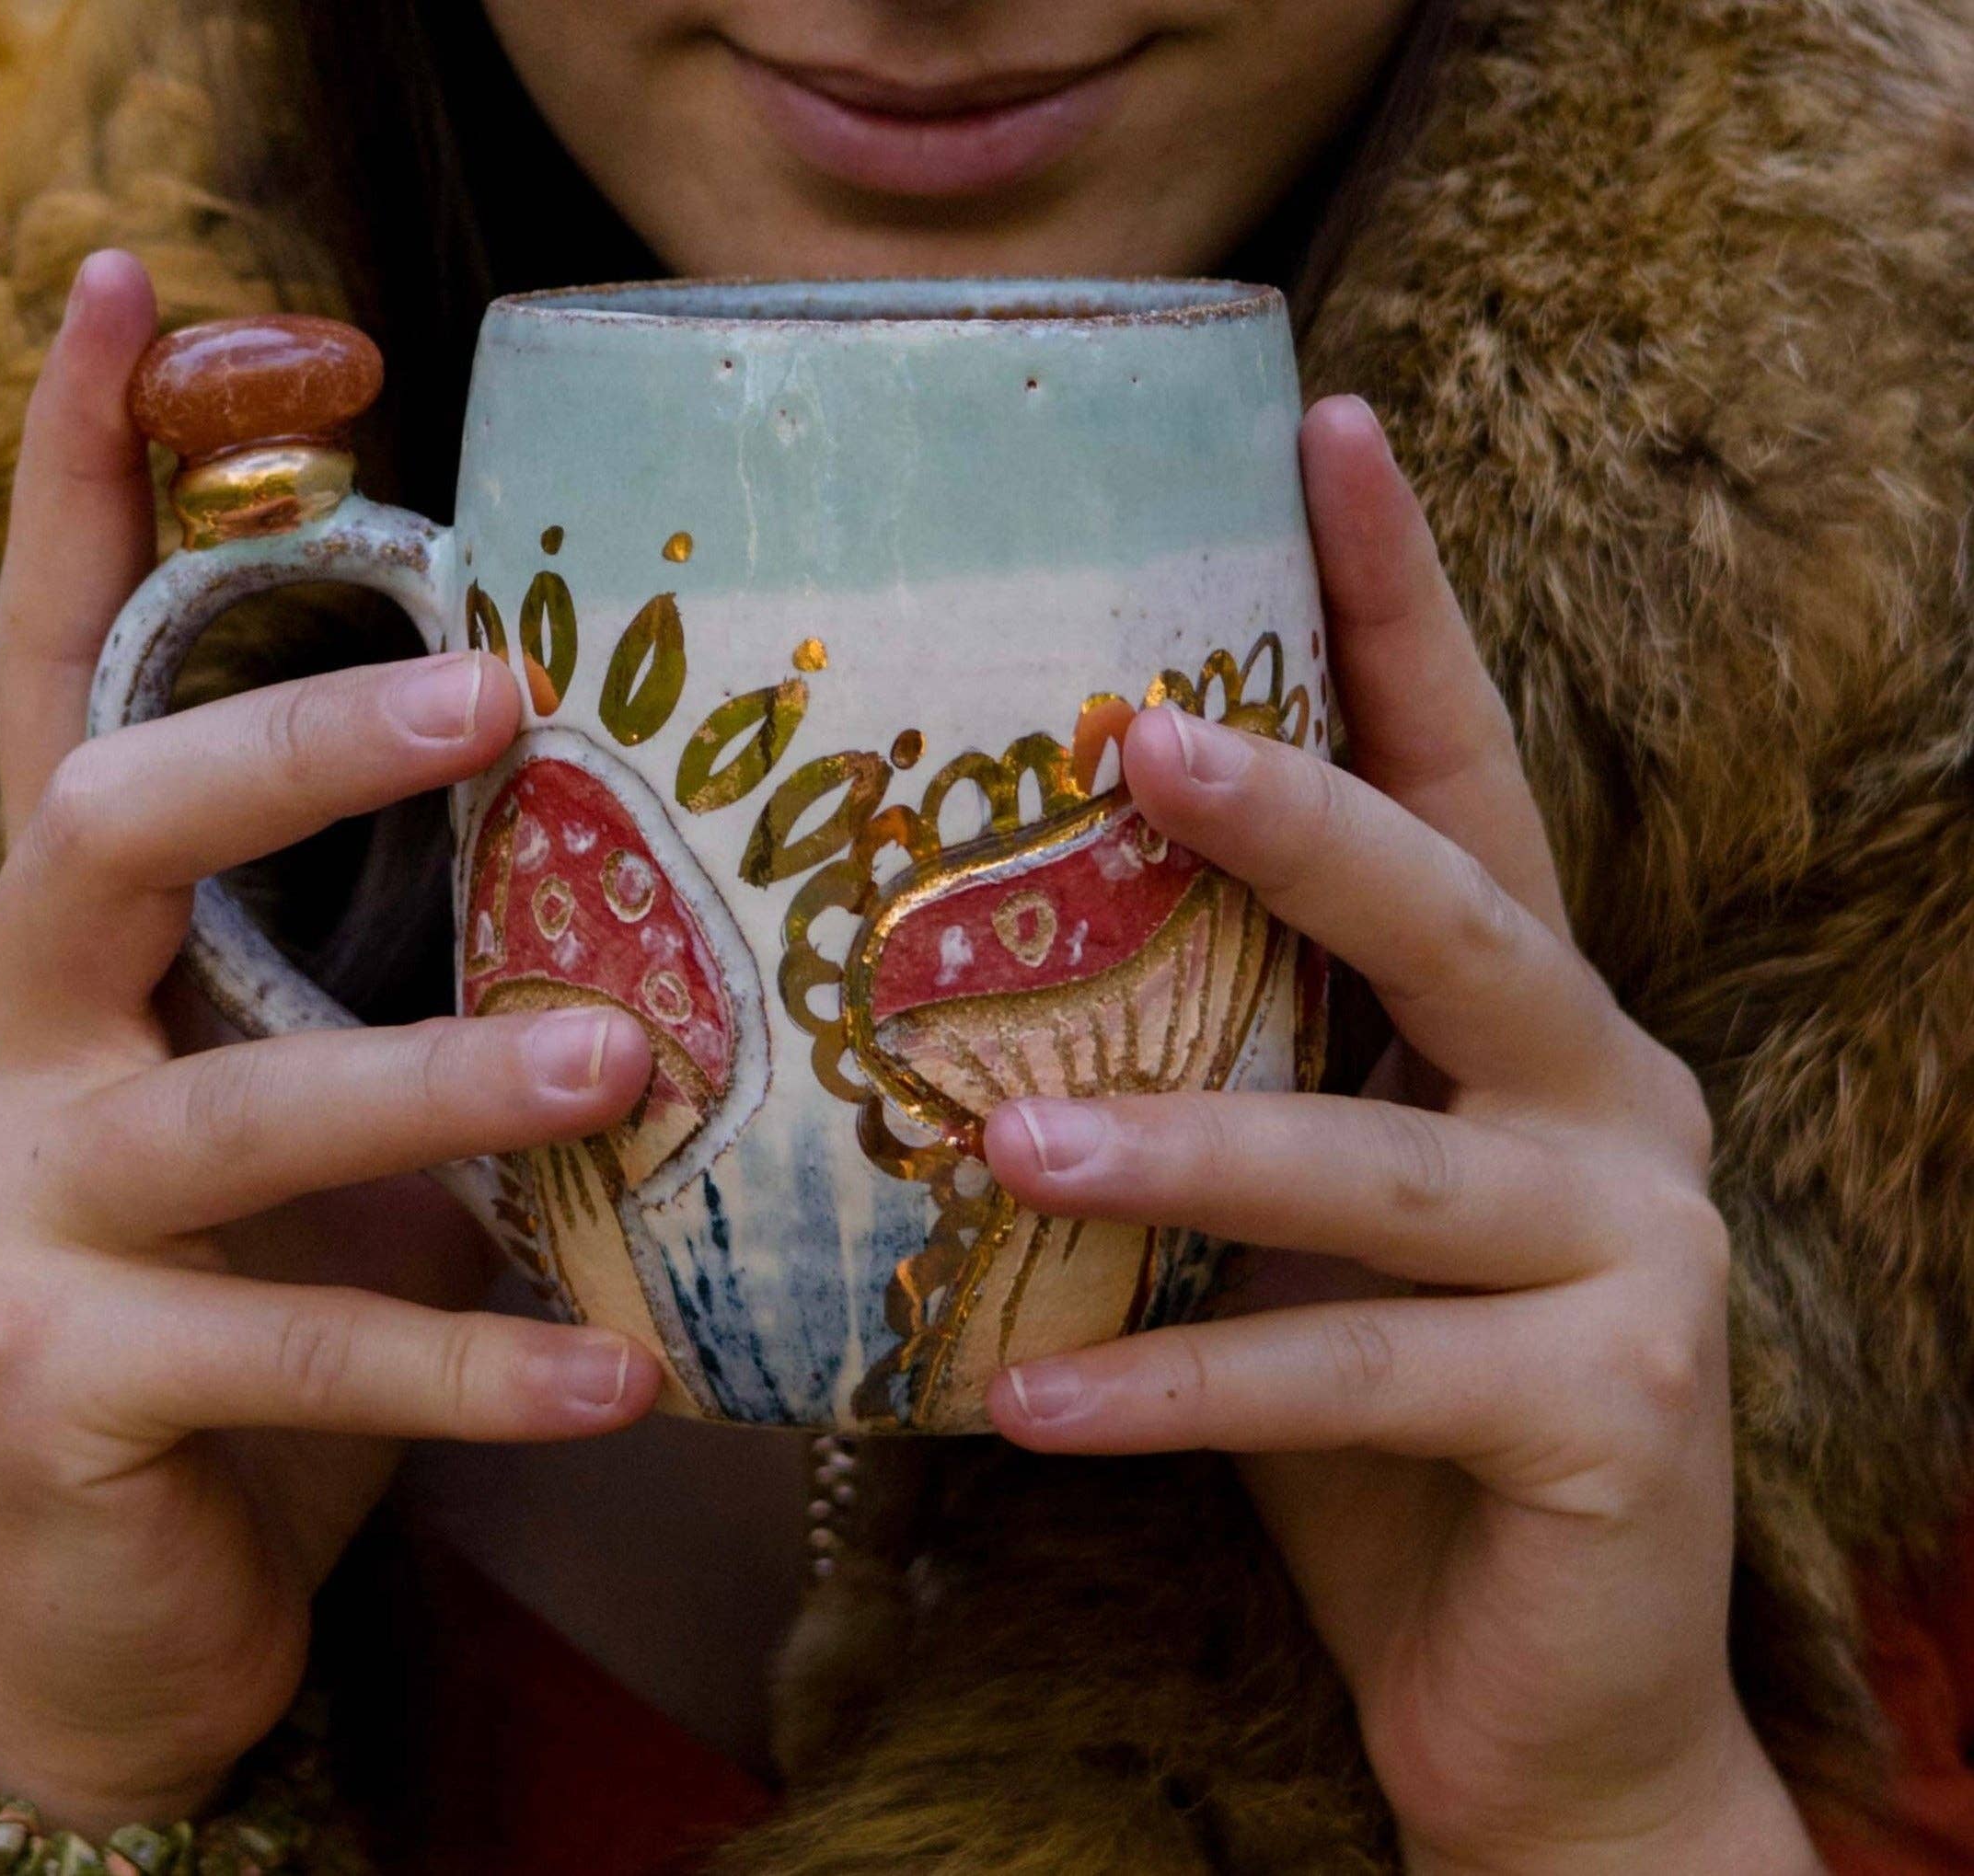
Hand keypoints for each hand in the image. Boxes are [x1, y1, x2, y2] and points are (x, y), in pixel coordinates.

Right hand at [0, 251, 662, 1837]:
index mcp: (85, 948)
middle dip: (296, 745)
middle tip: (500, 696)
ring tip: (633, 1068)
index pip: (55, 667)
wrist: (128, 1591)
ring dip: (443, 1080)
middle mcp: (16, 1045)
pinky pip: (299, 1350)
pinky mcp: (60, 1383)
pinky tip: (628, 1377)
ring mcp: (17, 1216)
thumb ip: (409, 984)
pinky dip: (476, 1362)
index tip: (132, 292)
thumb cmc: (260, 1303)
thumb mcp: (319, 1109)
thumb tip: (677, 864)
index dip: (74, 479)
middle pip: (108, 820)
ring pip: (230, 1107)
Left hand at [980, 399, 1820, 1873]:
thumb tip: (949, 964)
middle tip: (1140, 742)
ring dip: (1190, 1155)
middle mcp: (1611, 1102)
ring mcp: (1638, 1258)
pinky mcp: (1621, 1417)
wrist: (1531, 1692)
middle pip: (1464, 915)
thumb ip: (1206, 1080)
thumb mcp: (1284, 1217)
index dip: (1400, 602)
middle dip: (1308, 819)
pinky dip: (1180, 1391)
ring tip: (1002, 1149)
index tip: (1322, 421)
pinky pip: (1355, 1389)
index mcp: (1528, 1025)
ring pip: (1389, 1174)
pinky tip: (1025, 1396)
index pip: (1464, 778)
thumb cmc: (1374, 1422)